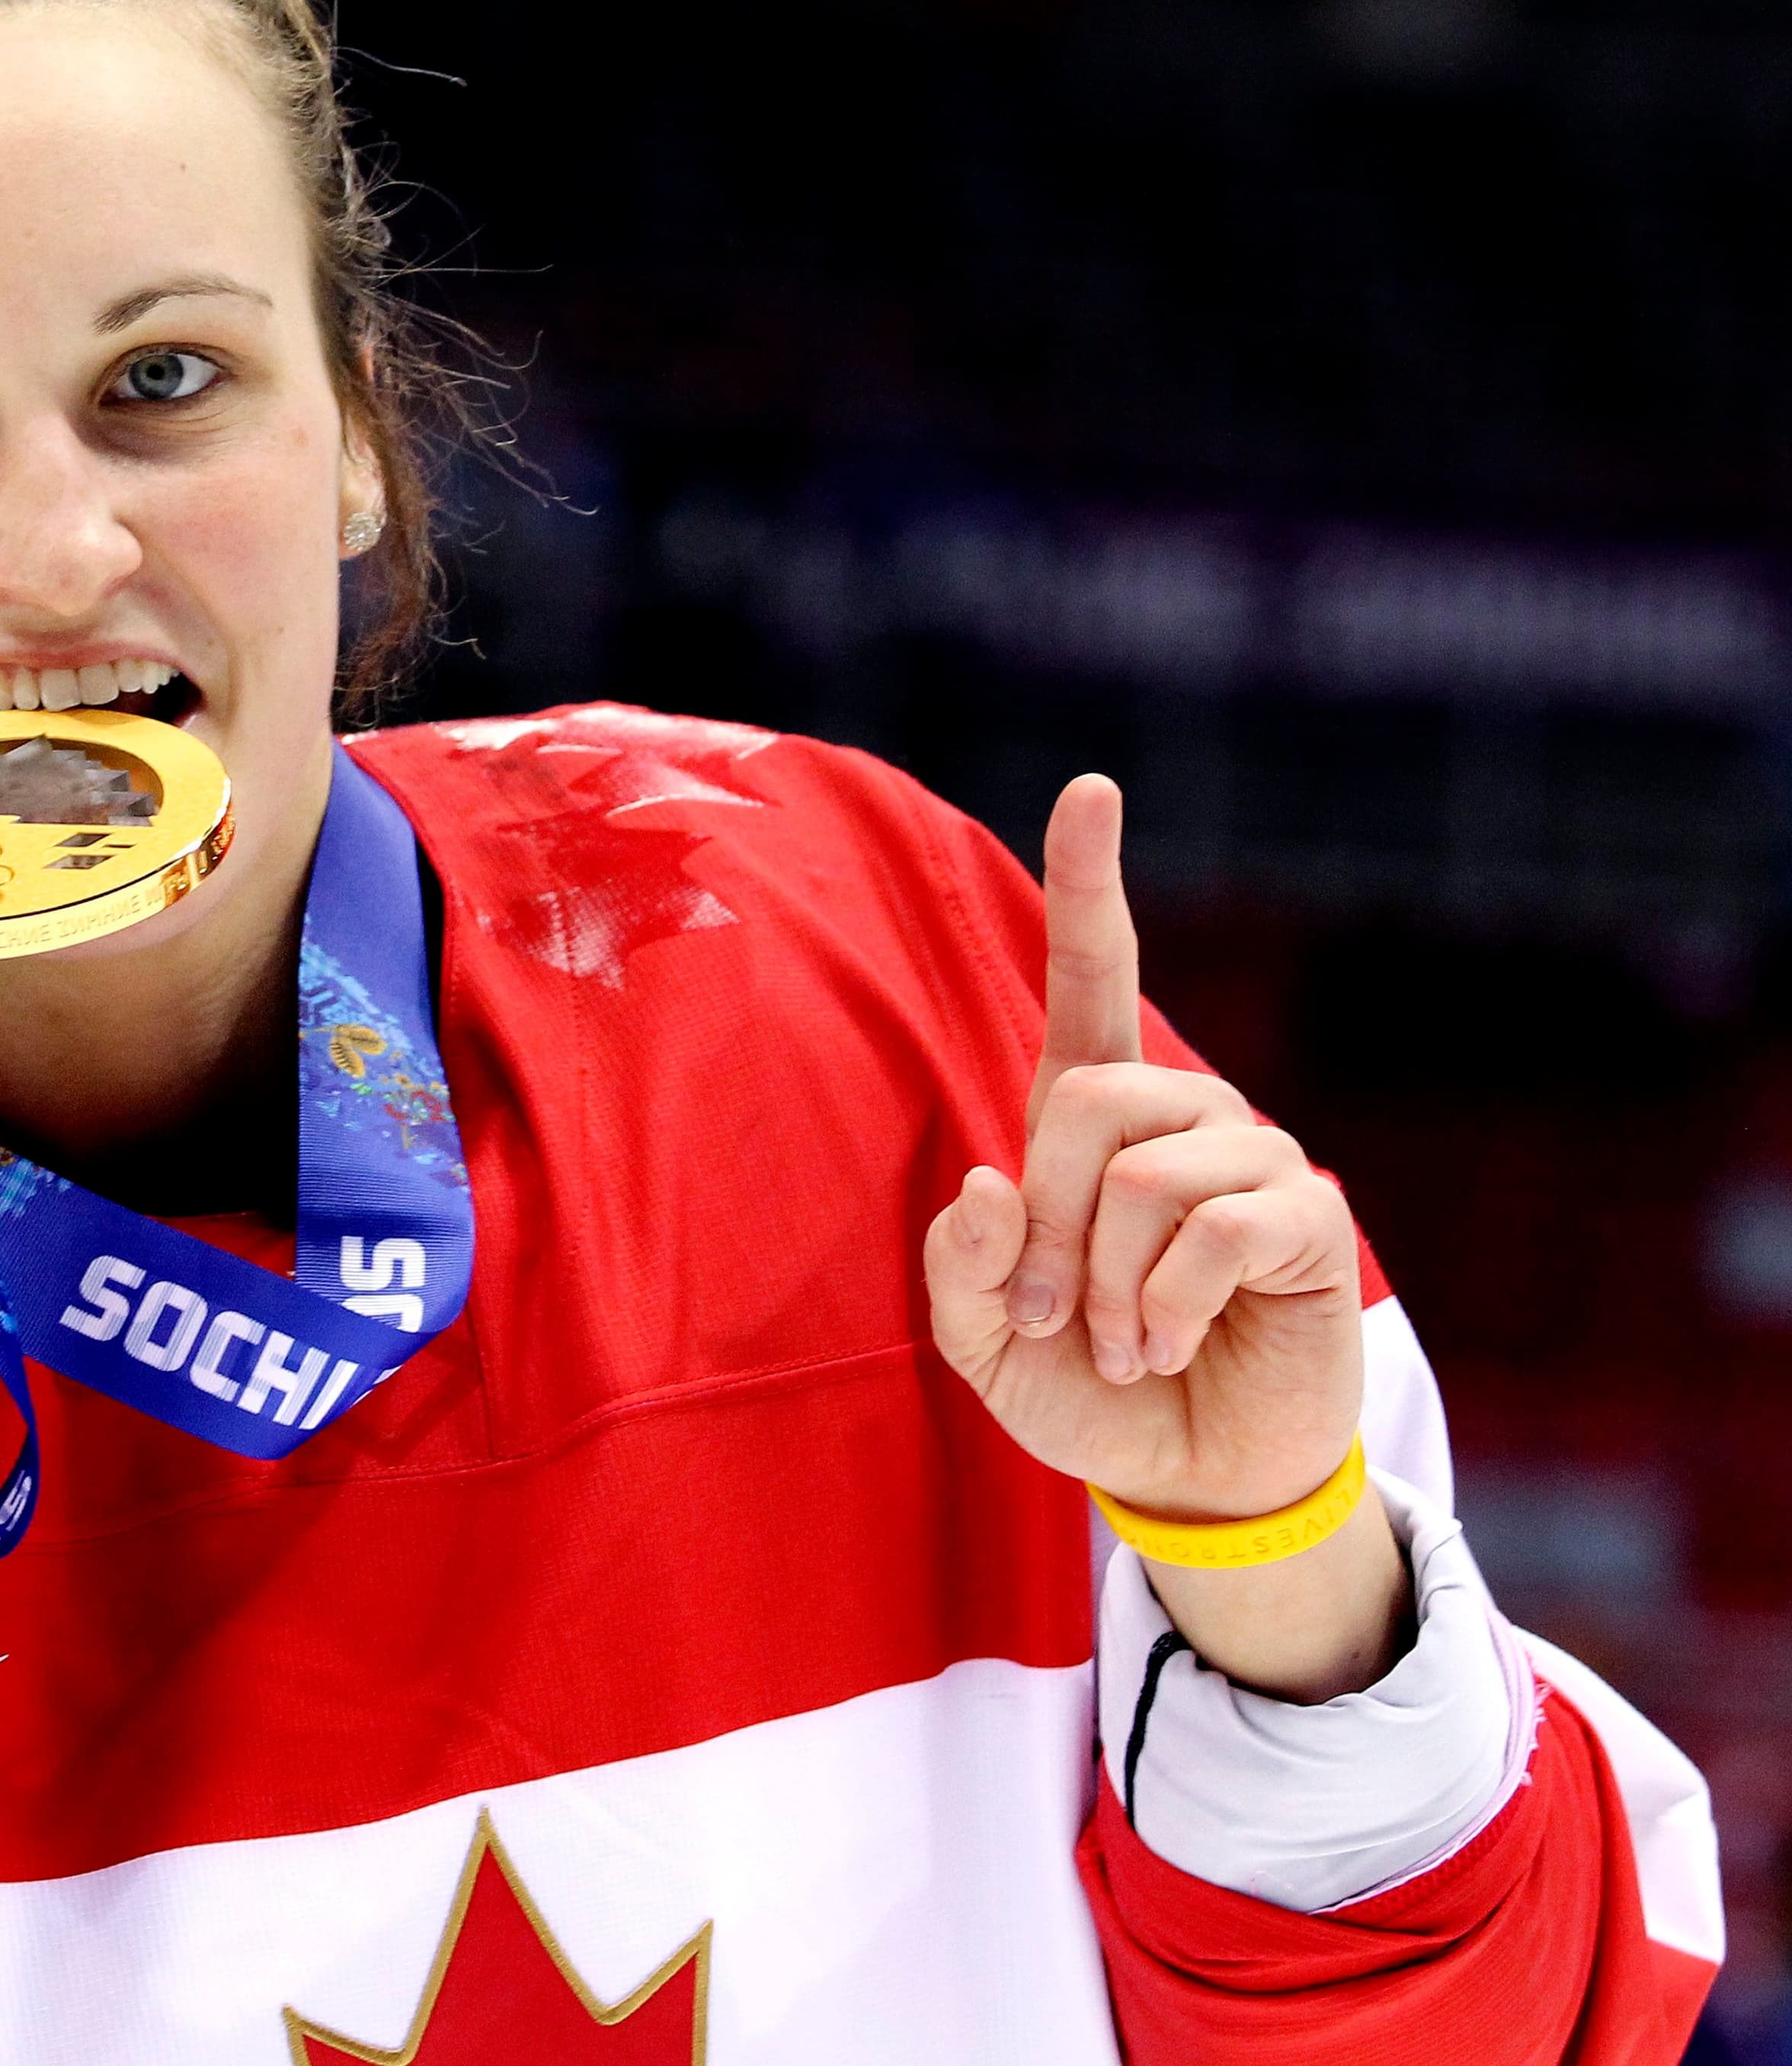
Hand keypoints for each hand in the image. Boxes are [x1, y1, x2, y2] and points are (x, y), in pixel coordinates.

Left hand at [923, 775, 1405, 1698]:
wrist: (1192, 1478)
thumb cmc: (1088, 1390)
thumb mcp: (983, 1343)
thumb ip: (958, 1269)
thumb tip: (982, 1178)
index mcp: (1094, 1117)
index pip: (1094, 973)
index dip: (1092, 880)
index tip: (1091, 789)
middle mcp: (1178, 1114)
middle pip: (1082, 1101)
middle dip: (1044, 1227)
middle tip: (1050, 1314)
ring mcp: (1252, 1156)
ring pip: (1143, 1175)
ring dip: (1103, 1284)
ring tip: (1121, 1339)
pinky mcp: (1308, 1218)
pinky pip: (1211, 1229)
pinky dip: (1161, 1307)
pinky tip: (1169, 1345)